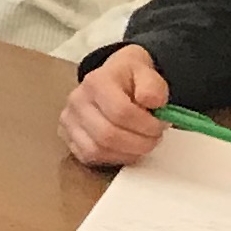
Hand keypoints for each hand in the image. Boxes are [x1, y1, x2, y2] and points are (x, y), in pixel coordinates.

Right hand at [59, 46, 168, 168]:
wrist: (114, 79)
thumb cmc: (130, 78)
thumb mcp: (147, 72)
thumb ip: (153, 86)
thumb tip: (152, 102)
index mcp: (96, 82)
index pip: (121, 112)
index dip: (147, 125)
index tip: (160, 125)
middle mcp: (77, 101)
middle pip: (108, 135)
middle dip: (139, 143)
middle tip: (154, 137)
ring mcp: (70, 120)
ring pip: (98, 150)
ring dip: (127, 152)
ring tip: (141, 141)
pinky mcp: (69, 137)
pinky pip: (90, 157)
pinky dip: (113, 158)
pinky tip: (126, 148)